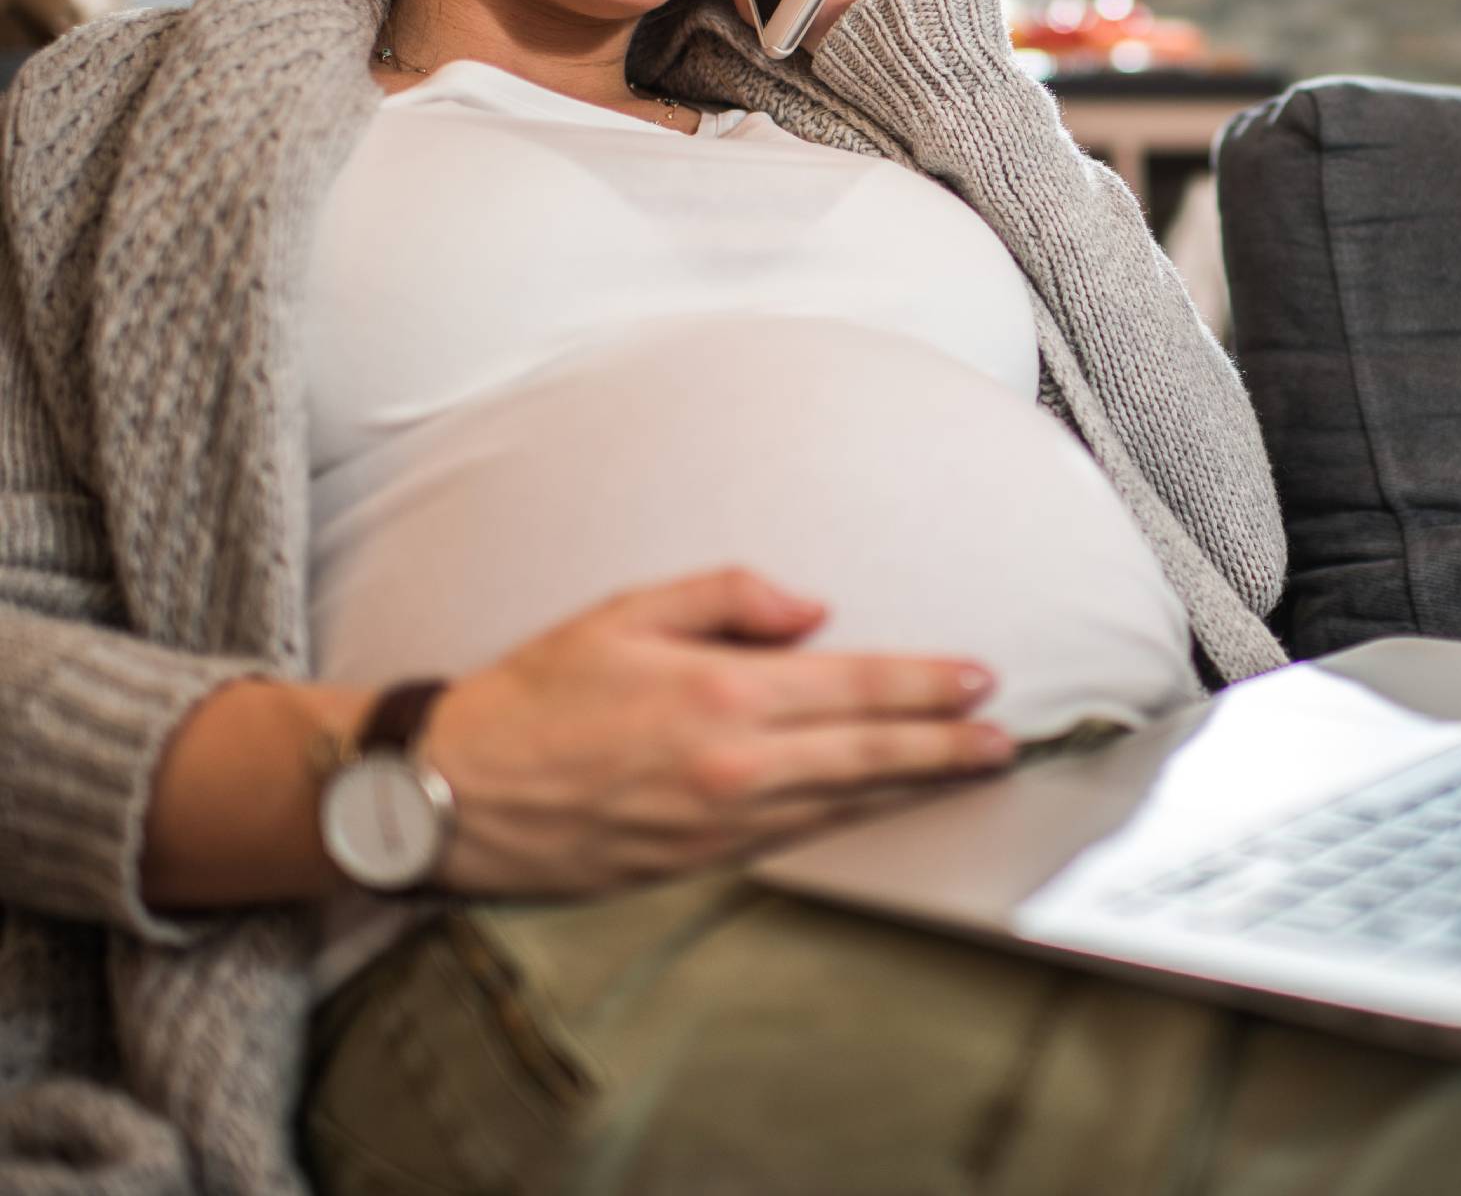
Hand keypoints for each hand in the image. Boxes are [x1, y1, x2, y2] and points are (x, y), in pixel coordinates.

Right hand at [419, 567, 1013, 897]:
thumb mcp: (626, 611)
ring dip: (912, 789)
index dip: (926, 687)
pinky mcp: (700, 865)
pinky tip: (876, 808)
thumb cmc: (538, 693)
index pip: (855, 688)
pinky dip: (850, 821)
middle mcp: (734, 767)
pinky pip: (798, 839)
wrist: (455, 795)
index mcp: (722, 695)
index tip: (980, 681)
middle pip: (869, 757)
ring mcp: (721, 827)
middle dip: (946, 748)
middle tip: (1005, 743)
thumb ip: (727, 596)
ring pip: (844, 806)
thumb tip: (811, 610)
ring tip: (965, 774)